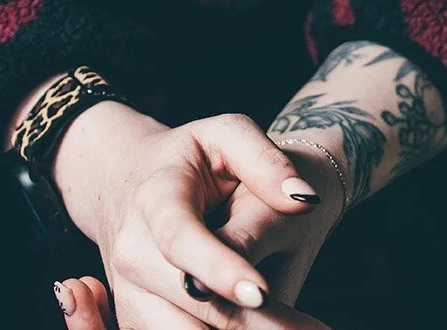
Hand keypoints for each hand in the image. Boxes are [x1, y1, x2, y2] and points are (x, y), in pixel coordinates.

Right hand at [49, 102, 324, 327]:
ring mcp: (131, 295)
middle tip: (315, 328)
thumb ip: (266, 161)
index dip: (218, 269)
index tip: (261, 292)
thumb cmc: (194, 160)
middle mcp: (133, 253)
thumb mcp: (228, 135)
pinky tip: (266, 323)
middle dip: (255, 323)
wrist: (137, 181)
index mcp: (154, 198)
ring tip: (302, 326)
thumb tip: (302, 199)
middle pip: (191, 306)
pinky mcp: (138, 323)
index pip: (180, 239)